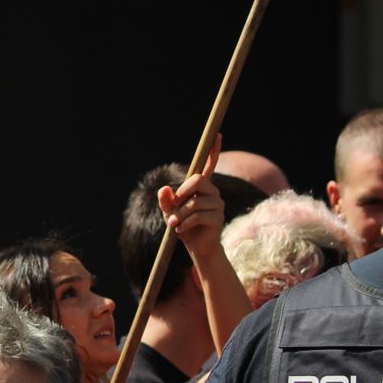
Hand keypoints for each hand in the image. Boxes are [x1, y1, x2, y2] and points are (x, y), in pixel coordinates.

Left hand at [158, 135, 226, 262]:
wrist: (197, 248)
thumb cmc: (182, 225)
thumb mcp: (169, 212)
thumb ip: (166, 200)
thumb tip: (164, 189)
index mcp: (202, 187)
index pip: (208, 165)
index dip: (212, 150)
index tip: (217, 135)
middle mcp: (212, 192)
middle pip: (197, 180)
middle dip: (181, 193)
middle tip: (173, 206)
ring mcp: (218, 204)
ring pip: (195, 202)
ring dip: (180, 214)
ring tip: (173, 224)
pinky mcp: (218, 217)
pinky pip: (198, 216)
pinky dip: (185, 223)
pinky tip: (180, 230)